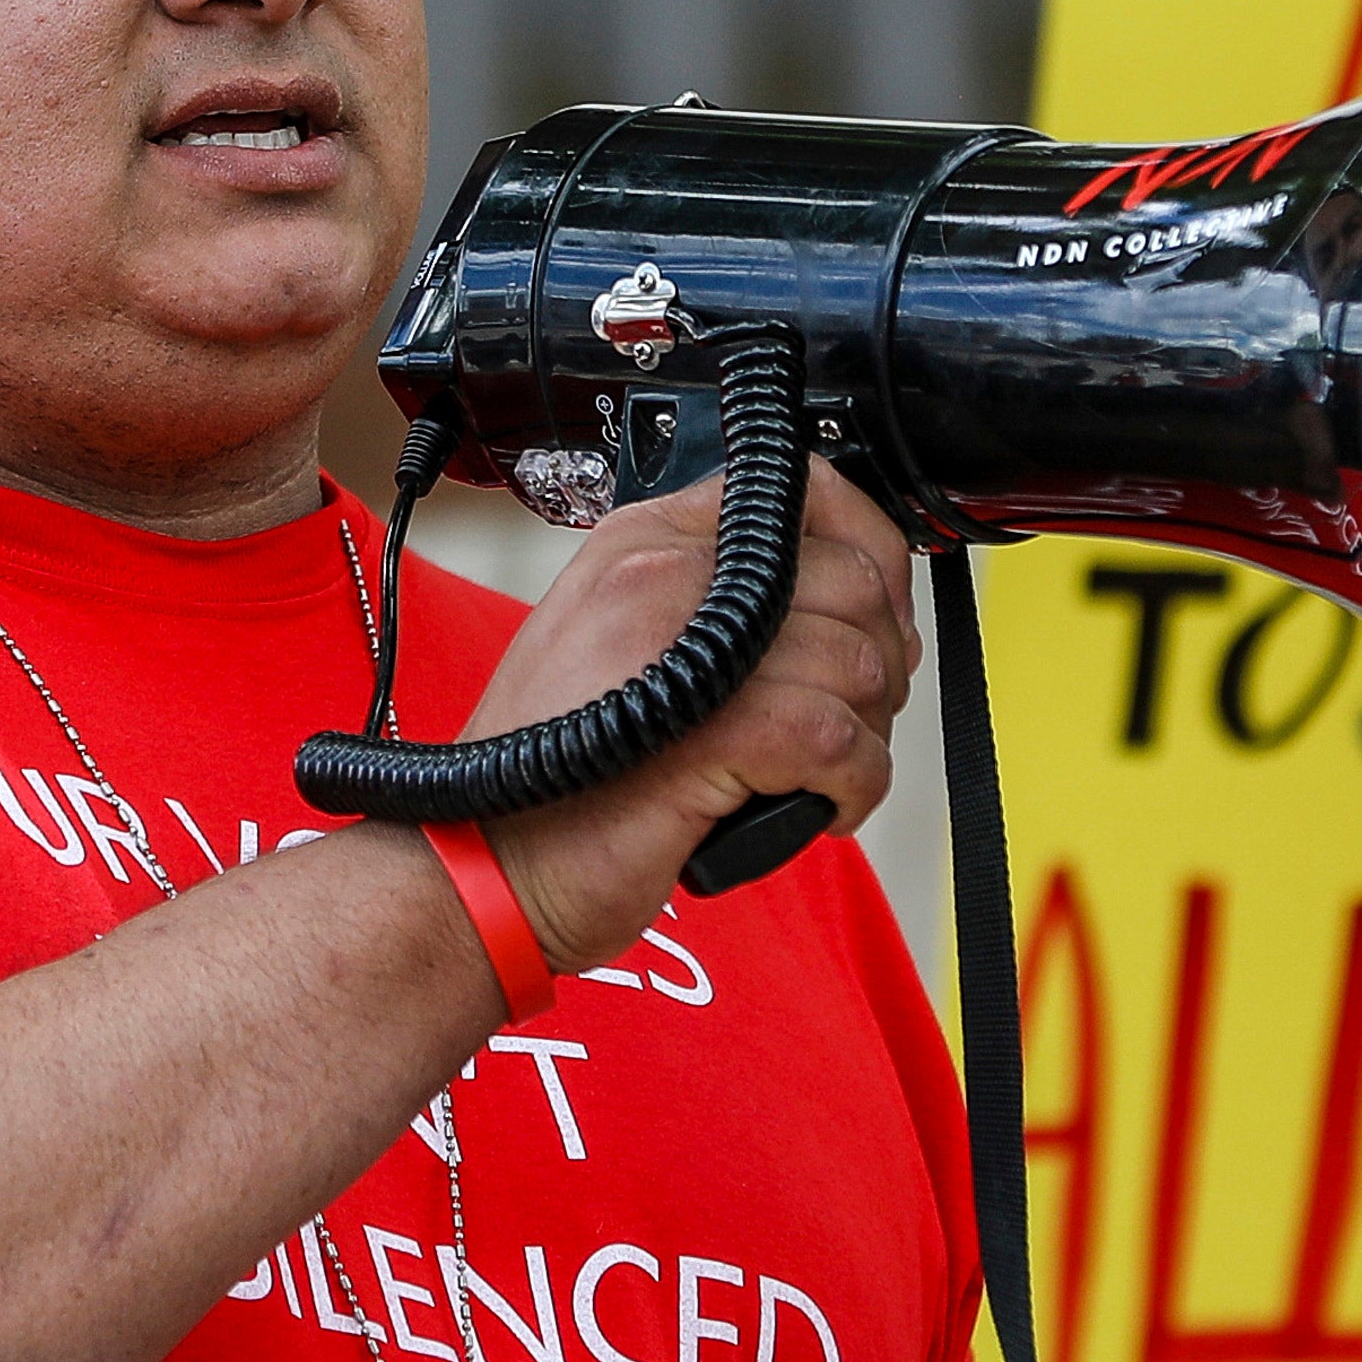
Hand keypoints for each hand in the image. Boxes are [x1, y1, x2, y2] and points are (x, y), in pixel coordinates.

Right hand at [464, 461, 913, 968]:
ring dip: (865, 736)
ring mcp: (686, 642)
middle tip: (849, 720)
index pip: (803, 494)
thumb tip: (853, 610)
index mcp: (645, 541)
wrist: (481, 868)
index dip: (869, 558)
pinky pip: (841, 739)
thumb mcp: (628, 653)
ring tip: (819, 775)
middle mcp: (665, 572)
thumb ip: (720, 609)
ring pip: (857, 663)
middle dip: (880, 661)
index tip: (873, 620)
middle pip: (852, 579)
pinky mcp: (715, 727)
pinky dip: (853, 787)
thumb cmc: (556, 782)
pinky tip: (818, 808)